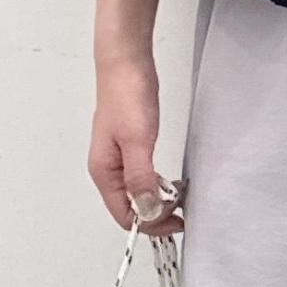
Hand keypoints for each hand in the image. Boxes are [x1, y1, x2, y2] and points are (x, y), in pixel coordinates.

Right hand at [88, 53, 179, 235]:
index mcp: (104, 172)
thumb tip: (146, 212)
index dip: (150, 224)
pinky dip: (158, 186)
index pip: (124, 216)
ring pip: (137, 195)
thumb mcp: (137, 140)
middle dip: (156, 215)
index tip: (176, 221)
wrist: (125, 62)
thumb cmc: (127, 95)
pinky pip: (142, 179)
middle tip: (182, 207)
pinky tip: (171, 183)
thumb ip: (141, 178)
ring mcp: (118, 160)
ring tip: (180, 196)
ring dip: (158, 201)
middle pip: (130, 209)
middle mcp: (108, 171)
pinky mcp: (129, 149)